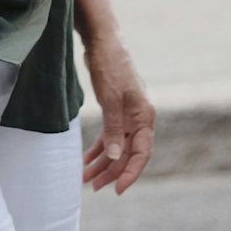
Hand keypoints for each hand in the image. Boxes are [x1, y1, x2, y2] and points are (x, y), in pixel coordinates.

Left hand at [81, 35, 155, 194]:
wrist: (102, 41)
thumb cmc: (110, 66)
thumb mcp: (110, 98)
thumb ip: (113, 128)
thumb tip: (114, 157)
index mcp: (144, 116)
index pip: (142, 153)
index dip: (130, 173)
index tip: (117, 189)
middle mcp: (139, 118)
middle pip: (128, 152)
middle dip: (111, 171)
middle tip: (94, 186)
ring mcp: (127, 114)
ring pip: (117, 146)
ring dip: (103, 162)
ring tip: (86, 178)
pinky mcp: (115, 109)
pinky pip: (109, 135)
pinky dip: (99, 148)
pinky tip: (87, 160)